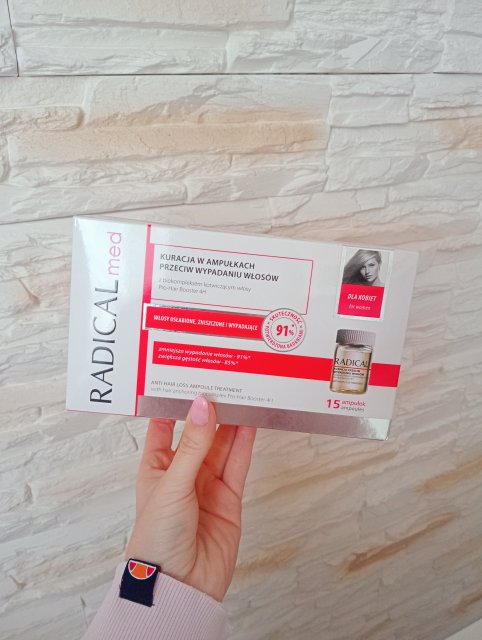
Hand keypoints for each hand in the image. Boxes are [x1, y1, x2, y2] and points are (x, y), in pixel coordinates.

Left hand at [125, 396, 256, 601]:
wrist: (180, 586)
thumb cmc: (157, 539)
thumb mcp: (173, 484)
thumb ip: (193, 445)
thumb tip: (203, 406)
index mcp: (156, 466)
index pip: (164, 426)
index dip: (174, 403)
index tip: (187, 377)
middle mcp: (182, 473)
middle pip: (199, 433)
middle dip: (210, 410)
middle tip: (223, 382)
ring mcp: (206, 485)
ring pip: (222, 445)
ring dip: (231, 423)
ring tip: (242, 396)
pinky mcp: (229, 497)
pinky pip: (238, 464)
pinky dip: (245, 444)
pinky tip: (251, 424)